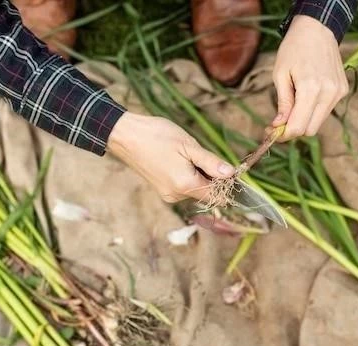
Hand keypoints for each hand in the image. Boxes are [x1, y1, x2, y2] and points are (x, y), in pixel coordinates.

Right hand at [107, 112, 234, 202]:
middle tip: (203, 155)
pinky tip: (179, 160)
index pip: (217, 196)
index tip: (229, 168)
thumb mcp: (189, 146)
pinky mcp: (162, 190)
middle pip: (206, 194)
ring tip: (187, 155)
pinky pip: (183, 188)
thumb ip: (211, 162)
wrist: (126, 136)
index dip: (227, 185)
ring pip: (195, 190)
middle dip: (212, 178)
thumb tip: (231, 174)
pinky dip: (188, 177)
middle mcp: (177, 196)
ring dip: (199, 176)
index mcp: (186, 185)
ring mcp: (168, 194)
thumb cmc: (157, 136)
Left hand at [272, 15, 348, 139]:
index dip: (283, 135)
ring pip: (318, 123)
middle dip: (293, 130)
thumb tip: (279, 126)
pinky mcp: (342, 90)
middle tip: (279, 122)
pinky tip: (306, 96)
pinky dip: (313, 110)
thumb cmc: (293, 49)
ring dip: (303, 120)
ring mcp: (338, 93)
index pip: (298, 127)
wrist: (317, 29)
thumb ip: (282, 103)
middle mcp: (329, 93)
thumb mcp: (280, 75)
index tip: (271, 131)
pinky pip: (326, 111)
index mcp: (311, 89)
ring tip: (292, 105)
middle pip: (310, 130)